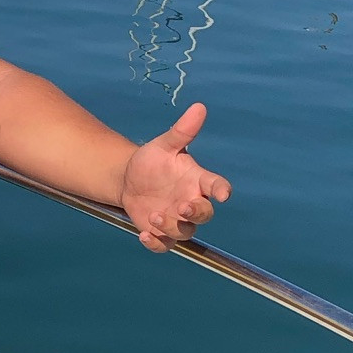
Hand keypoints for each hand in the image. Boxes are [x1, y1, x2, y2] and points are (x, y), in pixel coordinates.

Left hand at [119, 102, 230, 251]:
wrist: (128, 179)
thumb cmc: (153, 161)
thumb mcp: (164, 145)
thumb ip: (182, 131)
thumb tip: (199, 107)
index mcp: (197, 180)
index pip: (216, 186)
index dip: (222, 190)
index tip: (223, 193)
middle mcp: (191, 201)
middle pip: (205, 214)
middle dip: (197, 213)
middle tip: (182, 207)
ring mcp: (177, 219)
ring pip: (185, 231)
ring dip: (172, 227)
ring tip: (154, 216)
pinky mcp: (161, 232)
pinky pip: (164, 245)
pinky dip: (155, 243)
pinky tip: (144, 234)